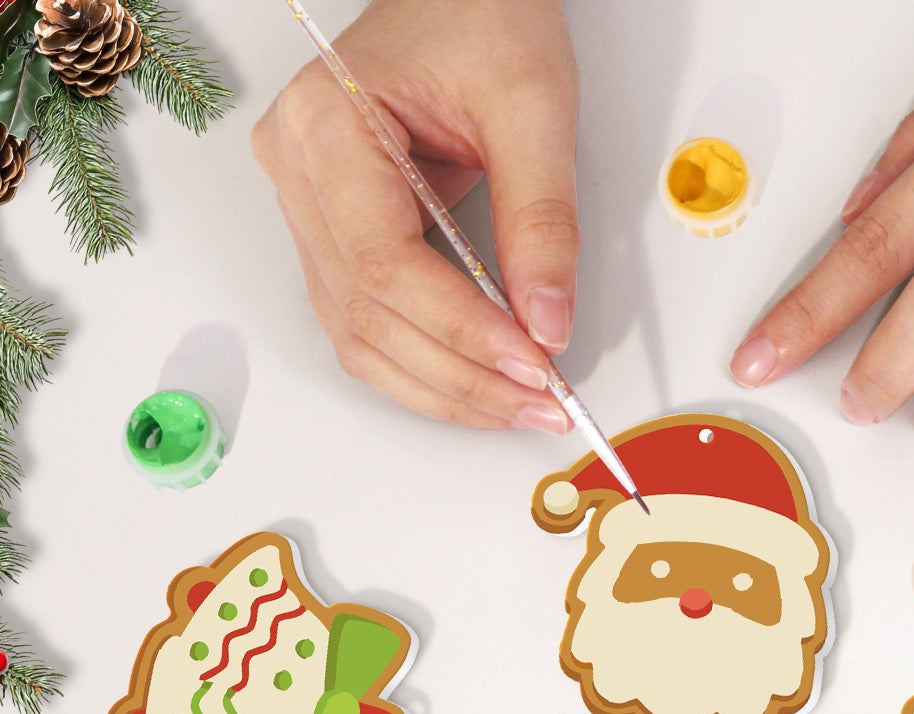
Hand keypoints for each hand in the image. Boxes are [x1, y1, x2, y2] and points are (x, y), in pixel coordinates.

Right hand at [253, 0, 578, 430]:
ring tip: (521, 405)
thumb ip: (542, 221)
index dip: (462, 331)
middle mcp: (298, 171)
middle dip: (463, 376)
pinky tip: (483, 385)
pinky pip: (369, 326)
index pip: (387, 264)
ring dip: (445, 388)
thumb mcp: (532, 107)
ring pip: (361, 337)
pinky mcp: (336, 236)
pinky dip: (428, 367)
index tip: (534, 365)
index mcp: (326, 124)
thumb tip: (547, 324)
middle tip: (543, 403)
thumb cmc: (481, 16)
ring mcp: (308, 208)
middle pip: (370, 315)